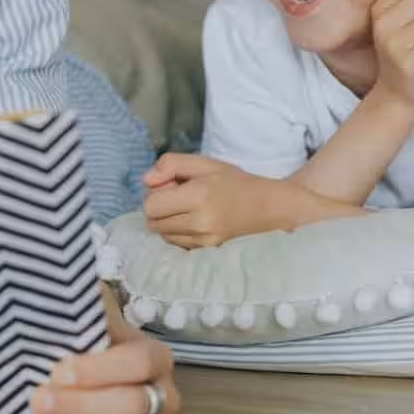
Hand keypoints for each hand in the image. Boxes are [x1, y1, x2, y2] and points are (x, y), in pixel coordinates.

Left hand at [31, 316, 180, 413]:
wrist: (67, 362)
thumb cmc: (80, 337)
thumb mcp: (85, 311)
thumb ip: (82, 308)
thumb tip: (66, 303)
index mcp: (155, 357)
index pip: (139, 364)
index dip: (99, 370)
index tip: (60, 370)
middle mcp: (161, 397)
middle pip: (132, 406)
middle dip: (81, 404)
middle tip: (40, 397)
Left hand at [142, 153, 288, 249]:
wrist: (267, 207)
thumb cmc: (234, 182)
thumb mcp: (204, 163)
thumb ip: (171, 164)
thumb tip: (146, 181)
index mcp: (198, 196)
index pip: (150, 205)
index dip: (155, 193)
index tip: (171, 186)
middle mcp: (199, 222)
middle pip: (153, 222)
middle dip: (159, 208)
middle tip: (178, 196)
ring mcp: (203, 240)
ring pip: (162, 234)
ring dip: (166, 221)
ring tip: (187, 208)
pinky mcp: (206, 250)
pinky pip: (176, 243)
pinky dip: (177, 232)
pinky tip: (193, 220)